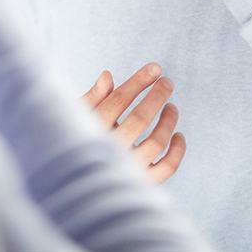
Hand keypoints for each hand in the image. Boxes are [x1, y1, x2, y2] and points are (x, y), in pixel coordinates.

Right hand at [82, 63, 185, 182]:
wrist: (73, 181)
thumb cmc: (74, 140)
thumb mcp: (77, 117)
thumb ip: (92, 98)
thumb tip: (107, 75)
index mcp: (92, 129)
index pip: (119, 100)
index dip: (139, 81)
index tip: (155, 68)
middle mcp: (110, 149)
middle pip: (140, 118)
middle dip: (157, 96)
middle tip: (167, 82)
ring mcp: (127, 168)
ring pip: (156, 142)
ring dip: (168, 121)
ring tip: (172, 107)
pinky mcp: (141, 183)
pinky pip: (166, 168)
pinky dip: (178, 152)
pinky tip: (179, 136)